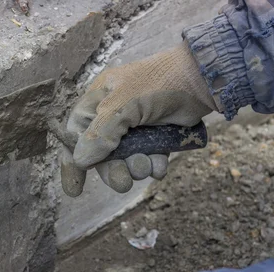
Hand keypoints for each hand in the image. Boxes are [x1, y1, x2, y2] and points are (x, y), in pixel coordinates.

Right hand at [63, 41, 216, 193]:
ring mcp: (134, 129)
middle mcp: (111, 118)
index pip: (75, 137)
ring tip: (147, 164)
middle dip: (112, 171)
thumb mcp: (121, 106)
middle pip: (101, 156)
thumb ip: (99, 135)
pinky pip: (148, 160)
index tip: (75, 189)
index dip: (73, 163)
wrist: (201, 79)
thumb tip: (79, 160)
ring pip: (125, 161)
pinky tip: (160, 164)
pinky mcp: (155, 137)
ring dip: (135, 167)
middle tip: (122, 182)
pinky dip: (153, 166)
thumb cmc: (156, 83)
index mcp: (96, 104)